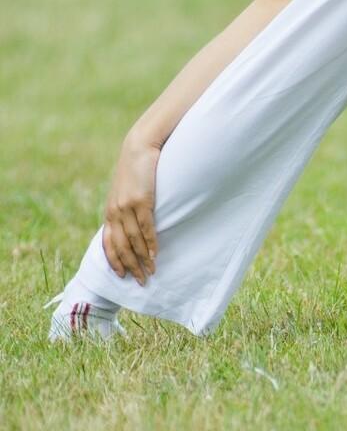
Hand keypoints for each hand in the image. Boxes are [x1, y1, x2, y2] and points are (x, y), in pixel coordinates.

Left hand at [103, 135, 161, 283]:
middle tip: (140, 281)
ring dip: (142, 259)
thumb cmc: (136, 171)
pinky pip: (146, 228)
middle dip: (130, 266)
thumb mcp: (126, 193)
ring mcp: (127, 207)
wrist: (139, 149)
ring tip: (151, 272)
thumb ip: (127, 210)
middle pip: (121, 246)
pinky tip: (154, 254)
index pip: (109, 242)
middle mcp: (115, 212)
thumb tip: (134, 229)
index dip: (114, 261)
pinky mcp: (141, 201)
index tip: (122, 276)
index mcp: (110, 211)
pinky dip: (150, 244)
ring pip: (133, 241)